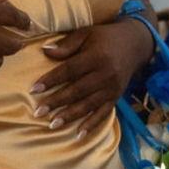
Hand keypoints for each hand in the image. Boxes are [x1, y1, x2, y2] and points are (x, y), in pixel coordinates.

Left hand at [32, 18, 151, 137]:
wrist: (134, 45)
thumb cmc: (105, 37)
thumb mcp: (86, 33)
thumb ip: (67, 44)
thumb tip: (44, 50)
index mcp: (95, 56)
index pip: (69, 70)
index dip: (51, 80)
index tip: (33, 90)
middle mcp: (105, 74)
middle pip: (77, 90)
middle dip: (56, 102)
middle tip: (38, 112)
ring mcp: (111, 88)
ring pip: (88, 105)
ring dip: (70, 116)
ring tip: (52, 124)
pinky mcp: (116, 98)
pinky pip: (103, 114)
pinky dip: (91, 125)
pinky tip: (79, 135)